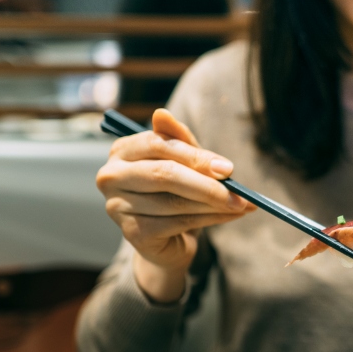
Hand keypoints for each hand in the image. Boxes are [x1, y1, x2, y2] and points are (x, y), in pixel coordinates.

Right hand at [96, 109, 253, 301]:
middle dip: (207, 184)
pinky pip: (177, 223)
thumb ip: (179, 140)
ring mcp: (118, 207)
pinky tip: (229, 216)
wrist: (167, 238)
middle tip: (238, 192)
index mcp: (122, 151)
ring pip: (174, 202)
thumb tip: (161, 113)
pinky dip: (210, 220)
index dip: (196, 156)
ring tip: (240, 204)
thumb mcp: (182, 161)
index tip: (228, 168)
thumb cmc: (175, 191)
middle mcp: (112, 177)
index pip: (157, 144)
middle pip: (164, 174)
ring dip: (214, 204)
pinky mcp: (132, 233)